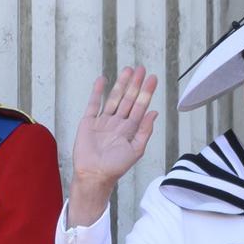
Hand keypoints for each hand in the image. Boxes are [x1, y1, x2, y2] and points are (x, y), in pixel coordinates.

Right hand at [67, 67, 158, 226]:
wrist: (94, 174)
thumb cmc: (116, 167)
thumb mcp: (136, 150)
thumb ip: (145, 131)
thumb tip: (154, 112)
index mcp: (130, 130)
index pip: (140, 106)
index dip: (146, 92)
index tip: (152, 78)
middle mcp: (117, 123)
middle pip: (128, 99)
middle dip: (135, 84)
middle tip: (141, 69)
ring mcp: (103, 121)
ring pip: (114, 98)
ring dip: (120, 84)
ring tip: (127, 70)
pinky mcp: (88, 122)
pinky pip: (94, 104)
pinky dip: (97, 92)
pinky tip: (102, 81)